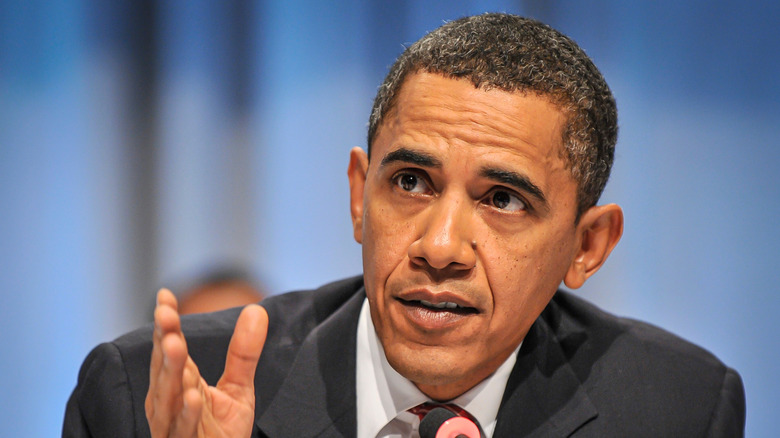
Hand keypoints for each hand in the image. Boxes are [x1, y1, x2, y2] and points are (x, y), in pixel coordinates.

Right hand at [145, 288, 267, 436]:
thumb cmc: (220, 433)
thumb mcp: (237, 389)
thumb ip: (243, 353)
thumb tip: (256, 309)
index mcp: (179, 384)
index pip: (169, 348)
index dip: (167, 324)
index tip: (165, 295)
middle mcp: (169, 402)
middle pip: (165, 368)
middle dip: (165, 341)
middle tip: (165, 313)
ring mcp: (173, 426)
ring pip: (168, 397)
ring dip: (171, 371)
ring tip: (175, 343)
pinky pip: (183, 430)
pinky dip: (186, 414)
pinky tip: (192, 396)